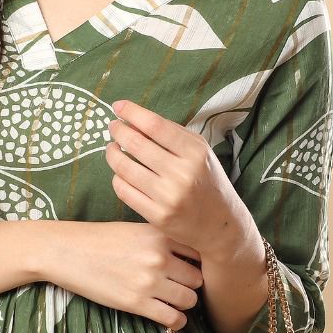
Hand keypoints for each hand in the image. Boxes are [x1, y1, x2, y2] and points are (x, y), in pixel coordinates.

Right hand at [43, 221, 203, 330]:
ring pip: (190, 300)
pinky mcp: (137, 303)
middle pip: (198, 278)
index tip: (191, 269)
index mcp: (160, 235)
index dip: (197, 262)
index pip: (199, 252)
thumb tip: (188, 256)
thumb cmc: (99, 240)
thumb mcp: (135, 229)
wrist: (66, 251)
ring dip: (185, 303)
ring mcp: (149, 281)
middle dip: (192, 285)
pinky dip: (177, 321)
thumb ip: (161, 240)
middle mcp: (159, 257)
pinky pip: (174, 319)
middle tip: (181, 288)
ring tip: (174, 302)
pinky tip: (169, 317)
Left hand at [105, 98, 248, 260]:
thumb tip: (134, 118)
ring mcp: (168, 197)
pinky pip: (124, 190)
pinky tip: (120, 172)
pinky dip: (117, 178)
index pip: (154, 125)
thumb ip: (171, 134)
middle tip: (113, 127)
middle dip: (118, 131)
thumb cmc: (206, 181)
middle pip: (136, 144)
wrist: (220, 225)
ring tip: (112, 148)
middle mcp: (182, 174)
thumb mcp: (199, 151)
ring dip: (112, 153)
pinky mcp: (157, 216)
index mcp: (195, 152)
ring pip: (124, 168)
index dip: (131, 113)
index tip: (118, 107)